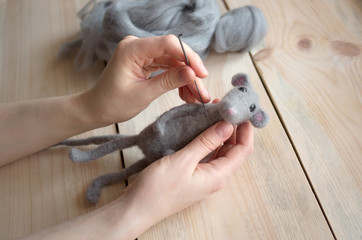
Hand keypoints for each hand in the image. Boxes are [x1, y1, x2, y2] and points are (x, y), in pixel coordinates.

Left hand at [79, 35, 209, 125]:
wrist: (97, 109)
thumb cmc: (113, 103)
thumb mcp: (144, 94)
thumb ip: (169, 82)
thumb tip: (192, 73)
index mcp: (132, 49)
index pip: (168, 44)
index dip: (189, 57)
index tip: (201, 74)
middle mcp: (138, 46)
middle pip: (174, 53)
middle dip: (190, 72)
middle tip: (202, 92)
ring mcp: (142, 53)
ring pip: (173, 61)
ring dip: (186, 78)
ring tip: (196, 97)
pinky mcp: (145, 61)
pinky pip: (167, 67)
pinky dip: (177, 80)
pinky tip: (186, 93)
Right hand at [118, 121, 253, 230]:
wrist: (137, 208)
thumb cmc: (158, 189)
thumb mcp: (183, 160)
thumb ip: (206, 142)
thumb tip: (227, 125)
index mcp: (218, 175)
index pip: (243, 150)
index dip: (246, 130)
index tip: (241, 110)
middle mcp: (215, 177)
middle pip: (233, 150)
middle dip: (233, 128)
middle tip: (225, 107)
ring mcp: (204, 176)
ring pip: (220, 151)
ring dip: (220, 133)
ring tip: (213, 113)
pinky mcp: (193, 174)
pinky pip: (207, 154)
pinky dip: (207, 140)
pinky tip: (200, 128)